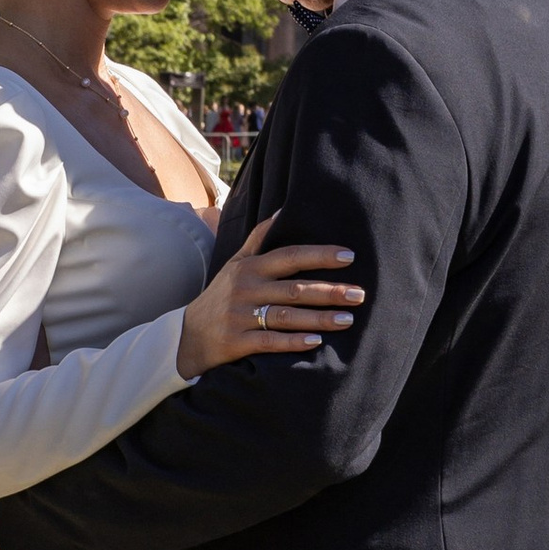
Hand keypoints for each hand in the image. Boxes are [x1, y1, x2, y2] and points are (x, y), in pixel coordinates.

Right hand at [177, 217, 363, 377]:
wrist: (188, 336)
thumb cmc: (223, 296)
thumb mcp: (235, 263)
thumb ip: (259, 237)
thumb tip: (283, 207)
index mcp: (250, 268)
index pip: (290, 256)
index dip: (319, 256)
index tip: (349, 257)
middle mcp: (246, 289)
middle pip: (294, 288)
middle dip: (329, 291)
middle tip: (359, 294)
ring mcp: (240, 316)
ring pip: (286, 316)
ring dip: (319, 318)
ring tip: (348, 319)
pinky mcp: (236, 342)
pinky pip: (270, 341)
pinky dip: (293, 341)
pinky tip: (316, 342)